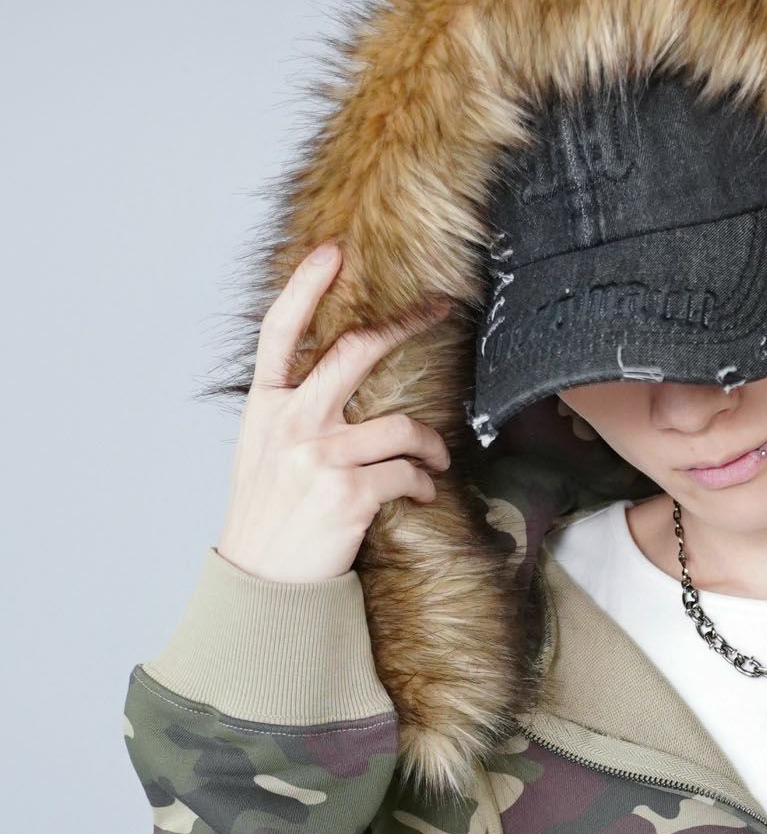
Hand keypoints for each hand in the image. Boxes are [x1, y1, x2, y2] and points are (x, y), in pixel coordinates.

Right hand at [216, 240, 453, 582]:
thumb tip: (328, 388)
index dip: (305, 286)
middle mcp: (292, 422)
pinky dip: (423, 483)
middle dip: (403, 324)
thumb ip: (290, 416)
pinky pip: (408, 474)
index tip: (333, 253)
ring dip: (431, 443)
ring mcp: (321, 456)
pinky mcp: (350, 493)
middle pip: (354, 352)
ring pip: (401, 426)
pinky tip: (422, 493)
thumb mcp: (262, 454)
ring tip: (437, 460)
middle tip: (437, 310)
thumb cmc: (268, 518)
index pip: (280, 331)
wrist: (263, 580)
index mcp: (266, 407)